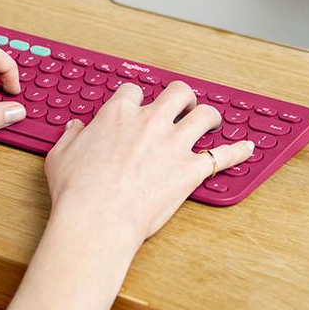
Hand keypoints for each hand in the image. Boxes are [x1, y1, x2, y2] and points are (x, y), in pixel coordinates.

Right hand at [45, 81, 253, 243]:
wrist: (97, 218)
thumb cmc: (77, 190)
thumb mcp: (61, 156)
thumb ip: (70, 137)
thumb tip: (75, 129)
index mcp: (119, 114)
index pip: (133, 91)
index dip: (136, 98)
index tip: (137, 106)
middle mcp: (150, 122)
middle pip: (177, 92)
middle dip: (182, 97)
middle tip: (182, 107)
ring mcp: (174, 144)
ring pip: (206, 115)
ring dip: (210, 116)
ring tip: (211, 121)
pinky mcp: (190, 169)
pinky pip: (223, 156)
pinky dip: (238, 151)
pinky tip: (247, 148)